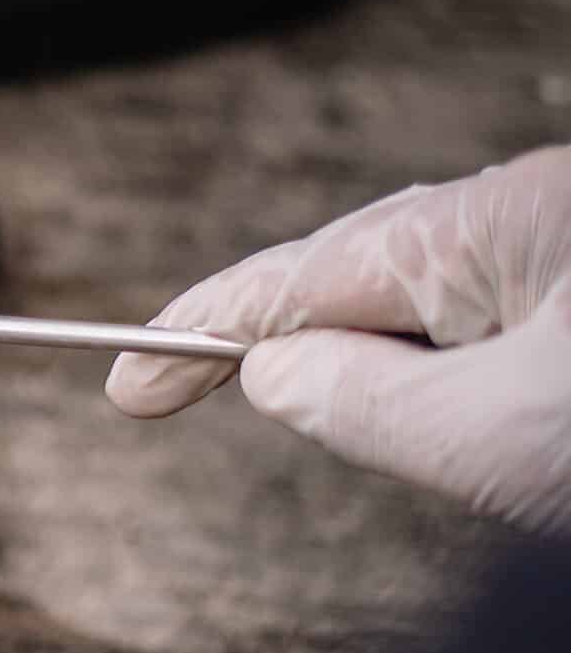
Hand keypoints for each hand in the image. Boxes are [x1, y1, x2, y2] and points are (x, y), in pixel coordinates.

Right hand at [106, 146, 570, 535]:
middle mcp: (537, 214)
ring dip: (361, 349)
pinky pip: (488, 314)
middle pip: (360, 270)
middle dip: (267, 325)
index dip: (202, 326)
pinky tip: (424, 393)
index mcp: (508, 218)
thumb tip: (271, 372)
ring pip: (428, 296)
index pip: (307, 274)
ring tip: (295, 399)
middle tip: (166, 386)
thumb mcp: (508, 437)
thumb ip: (370, 404)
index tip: (127, 382)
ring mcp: (568, 251)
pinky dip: (430, 358)